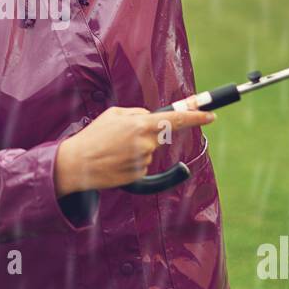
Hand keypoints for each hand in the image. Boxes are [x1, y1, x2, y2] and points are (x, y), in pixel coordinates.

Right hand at [53, 99, 215, 195]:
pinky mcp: (139, 175)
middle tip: (123, 136)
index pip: (176, 120)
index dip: (196, 117)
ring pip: (150, 151)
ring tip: (114, 149)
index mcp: (141, 124)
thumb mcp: (113, 114)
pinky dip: (132, 162)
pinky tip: (115, 161)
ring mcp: (144, 160)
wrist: (77, 164)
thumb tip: (151, 116)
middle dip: (148, 134)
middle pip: (160, 136)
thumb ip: (137, 113)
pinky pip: (143, 165)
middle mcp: (146, 143)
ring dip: (137, 149)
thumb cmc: (93, 137)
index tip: (210, 116)